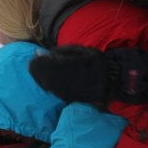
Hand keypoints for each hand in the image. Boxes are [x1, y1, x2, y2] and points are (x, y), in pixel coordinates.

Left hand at [28, 45, 147, 104]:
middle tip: (38, 62)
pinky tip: (51, 78)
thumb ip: (59, 52)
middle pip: (39, 75)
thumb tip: (39, 53)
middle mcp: (61, 80)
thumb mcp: (79, 50)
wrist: (111, 80)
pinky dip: (48, 83)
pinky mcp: (67, 97)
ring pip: (43, 83)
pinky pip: (52, 90)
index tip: (37, 56)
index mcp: (64, 66)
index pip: (40, 64)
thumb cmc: (95, 61)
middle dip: (36, 68)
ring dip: (40, 76)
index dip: (36, 60)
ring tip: (43, 70)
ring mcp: (63, 90)